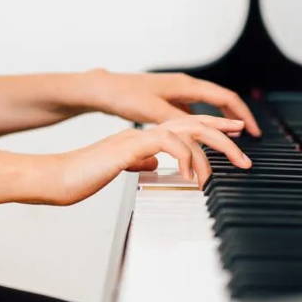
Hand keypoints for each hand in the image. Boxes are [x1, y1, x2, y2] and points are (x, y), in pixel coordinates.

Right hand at [48, 115, 251, 204]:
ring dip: (209, 150)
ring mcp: (136, 138)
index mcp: (143, 137)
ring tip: (223, 170)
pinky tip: (192, 175)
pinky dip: (185, 157)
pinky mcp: (127, 148)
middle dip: (223, 135)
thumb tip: (156, 161)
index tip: (235, 133)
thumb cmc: (82, 176)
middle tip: (245, 151)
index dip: (212, 128)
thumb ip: (139, 160)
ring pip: (185, 130)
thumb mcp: (120, 168)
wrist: (56, 178)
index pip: (185, 126)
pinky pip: (166, 144)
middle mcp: (143, 132)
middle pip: (193, 122)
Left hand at [81, 70, 261, 136]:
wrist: (104, 90)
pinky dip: (205, 123)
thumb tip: (200, 133)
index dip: (243, 114)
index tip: (254, 131)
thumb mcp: (155, 111)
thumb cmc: (125, 96)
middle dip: (238, 117)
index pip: (226, 98)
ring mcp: (177, 93)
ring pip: (208, 106)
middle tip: (252, 137)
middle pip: (222, 100)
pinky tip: (202, 135)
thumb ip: (179, 122)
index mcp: (187, 85)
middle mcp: (185, 86)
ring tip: (232, 137)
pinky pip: (195, 111)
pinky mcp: (168, 101)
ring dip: (222, 120)